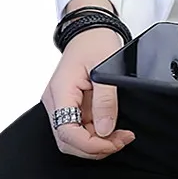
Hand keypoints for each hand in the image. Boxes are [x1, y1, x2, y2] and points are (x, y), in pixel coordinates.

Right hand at [41, 27, 135, 159]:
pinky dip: (97, 133)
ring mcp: (62, 104)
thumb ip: (105, 100)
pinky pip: (80, 128)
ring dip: (97, 142)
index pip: (66, 132)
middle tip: (121, 141)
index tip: (113, 143)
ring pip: (73, 138)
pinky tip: (113, 129)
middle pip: (67, 141)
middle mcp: (56, 101)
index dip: (89, 145)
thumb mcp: (106, 68)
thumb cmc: (95, 41)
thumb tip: (105, 130)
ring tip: (121, 136)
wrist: (91, 30)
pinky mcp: (70, 105)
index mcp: (60, 91)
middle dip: (95, 148)